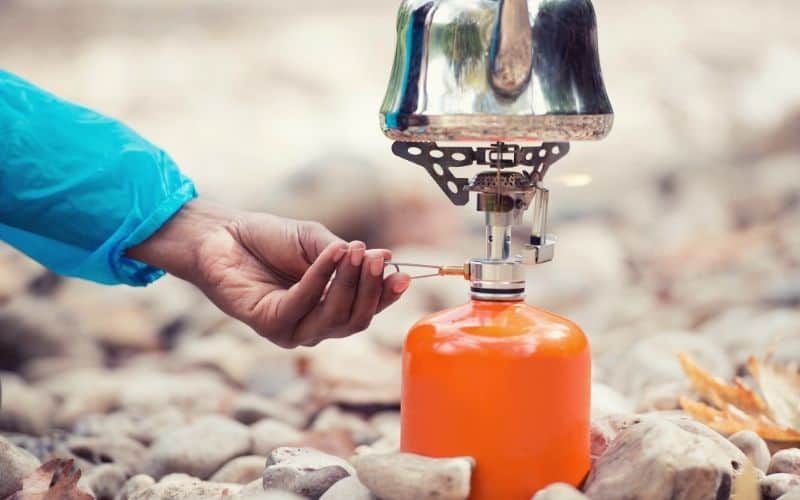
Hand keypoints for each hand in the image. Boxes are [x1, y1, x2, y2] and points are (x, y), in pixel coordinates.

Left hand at [127, 200, 410, 346]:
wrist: (223, 234)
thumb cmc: (270, 238)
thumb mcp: (317, 242)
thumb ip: (347, 256)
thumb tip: (385, 258)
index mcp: (330, 306)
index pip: (368, 309)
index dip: (387, 295)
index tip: (403, 273)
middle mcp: (315, 324)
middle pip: (356, 320)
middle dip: (371, 289)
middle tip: (377, 258)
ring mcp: (293, 330)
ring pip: (335, 318)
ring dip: (349, 284)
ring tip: (354, 251)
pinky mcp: (270, 325)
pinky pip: (304, 305)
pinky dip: (320, 278)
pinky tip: (329, 254)